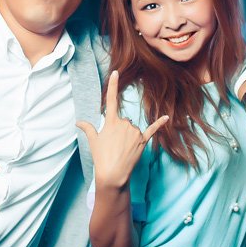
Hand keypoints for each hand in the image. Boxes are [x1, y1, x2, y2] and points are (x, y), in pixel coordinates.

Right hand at [76, 70, 168, 189]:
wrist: (112, 174)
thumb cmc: (101, 157)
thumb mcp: (93, 141)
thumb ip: (88, 128)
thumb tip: (78, 122)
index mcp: (111, 122)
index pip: (111, 100)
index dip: (112, 85)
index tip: (115, 72)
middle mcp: (124, 123)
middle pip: (124, 121)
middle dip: (120, 130)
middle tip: (114, 145)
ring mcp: (135, 132)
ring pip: (133, 129)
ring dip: (128, 137)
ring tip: (122, 150)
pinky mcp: (143, 141)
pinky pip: (152, 130)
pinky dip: (159, 123)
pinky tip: (167, 118)